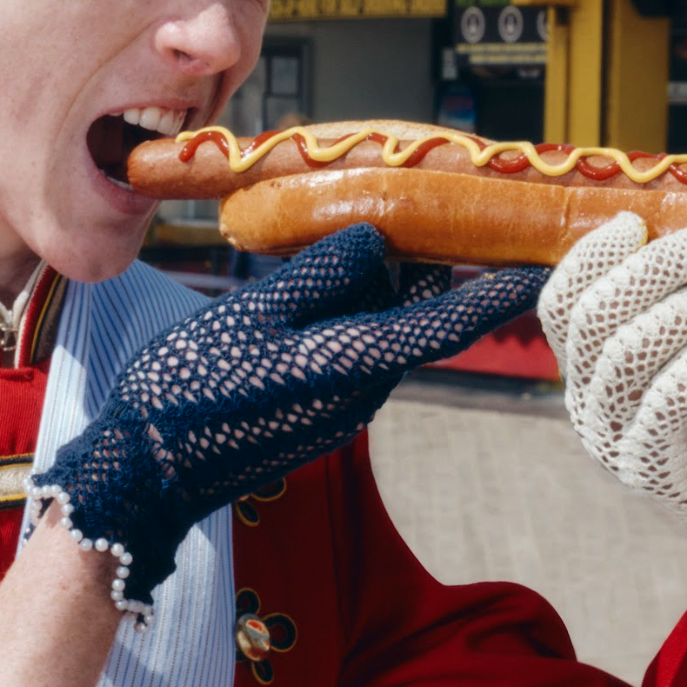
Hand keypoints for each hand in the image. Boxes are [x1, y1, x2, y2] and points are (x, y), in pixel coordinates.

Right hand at [38, 224, 542, 607]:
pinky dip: (350, 317)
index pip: (444, 325)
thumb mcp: (250, 316)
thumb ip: (319, 276)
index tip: (540, 268)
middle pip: (414, 321)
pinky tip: (320, 288)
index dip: (494, 294)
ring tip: (366, 238)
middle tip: (435, 214)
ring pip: (380, 334)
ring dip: (381, 292)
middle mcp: (362, 393)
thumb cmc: (188, 389)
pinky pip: (352, 352)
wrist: (146, 472)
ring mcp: (342, 408)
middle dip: (427, 273)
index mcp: (352, 366)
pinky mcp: (319, 414)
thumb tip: (375, 242)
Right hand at [540, 214, 686, 673]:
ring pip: (628, 353)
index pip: (560, 306)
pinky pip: (665, 400)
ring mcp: (616, 443)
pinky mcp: (656, 470)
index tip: (639, 222)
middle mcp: (588, 410)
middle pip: (595, 319)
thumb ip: (682, 308)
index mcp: (588, 378)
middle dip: (653, 268)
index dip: (591, 258)